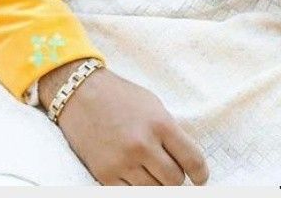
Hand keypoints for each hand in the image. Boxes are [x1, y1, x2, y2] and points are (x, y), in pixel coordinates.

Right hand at [39, 64, 208, 186]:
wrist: (79, 93)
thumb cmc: (119, 96)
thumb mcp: (152, 105)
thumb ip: (170, 132)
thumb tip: (188, 162)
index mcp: (159, 123)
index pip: (193, 161)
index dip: (201, 174)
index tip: (200, 178)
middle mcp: (142, 144)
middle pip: (175, 181)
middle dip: (176, 178)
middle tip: (171, 171)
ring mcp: (123, 162)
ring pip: (155, 191)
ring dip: (157, 183)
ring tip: (151, 169)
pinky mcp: (105, 174)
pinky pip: (131, 194)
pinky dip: (137, 187)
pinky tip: (136, 175)